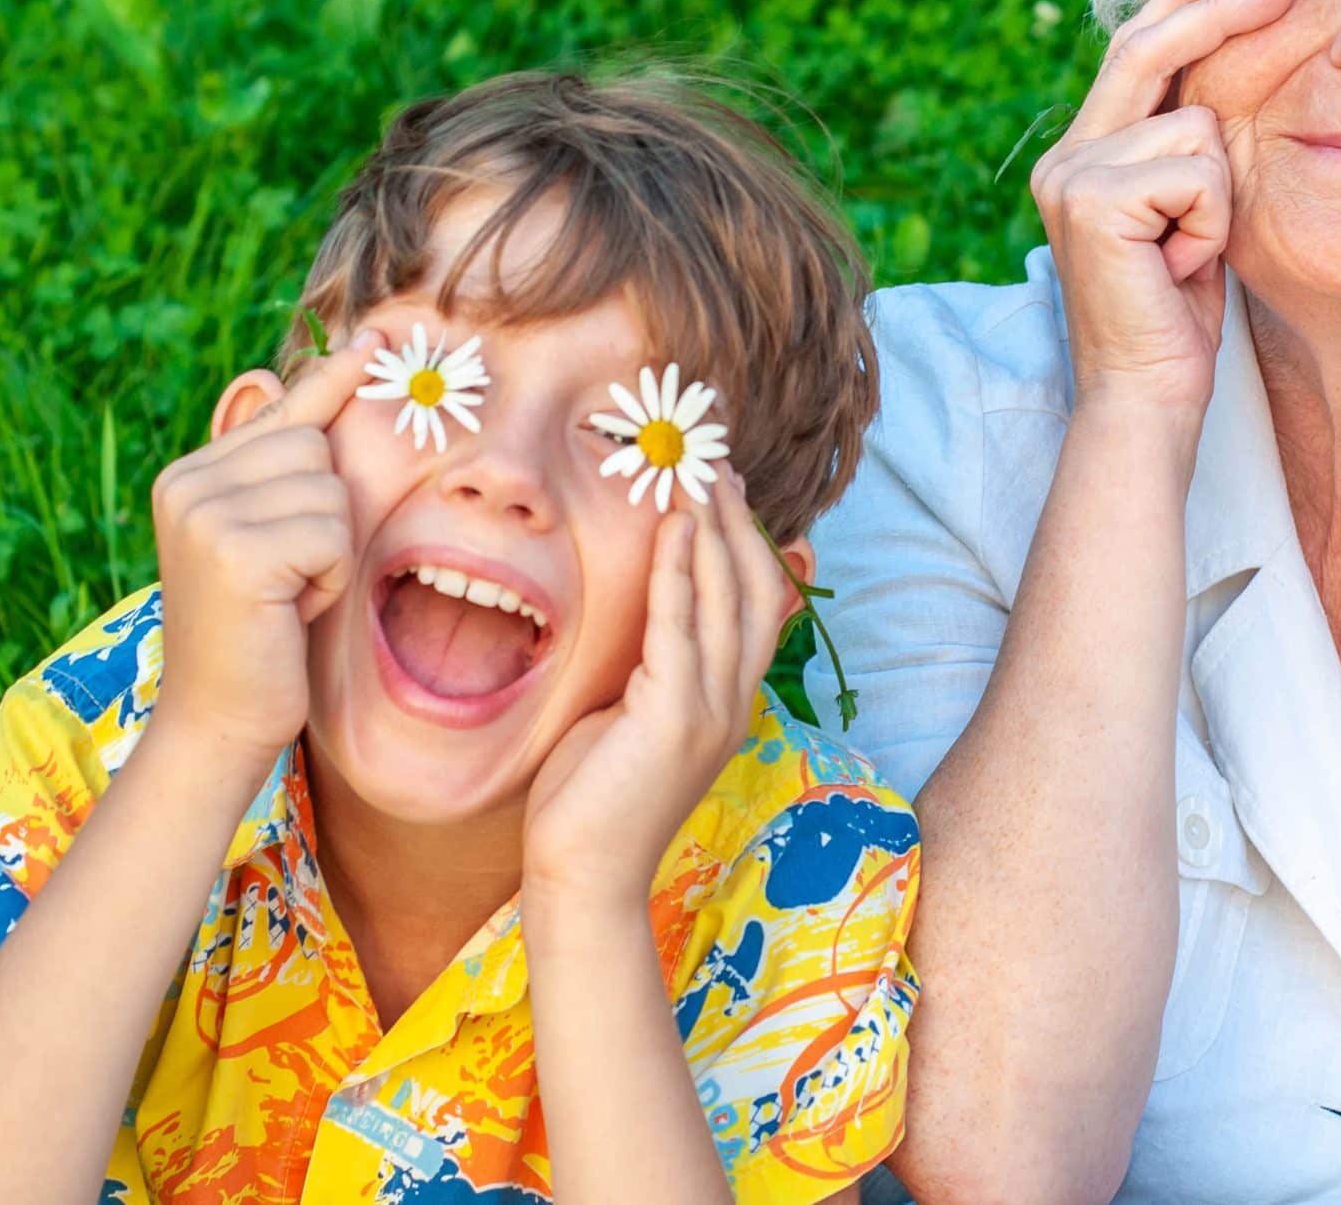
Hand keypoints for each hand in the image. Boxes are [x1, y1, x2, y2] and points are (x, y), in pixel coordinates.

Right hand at [145, 328, 376, 767]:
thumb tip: (312, 368)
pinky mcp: (236, 552)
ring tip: (287, 594)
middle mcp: (187, 484)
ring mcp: (206, 516)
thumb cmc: (258, 631)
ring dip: (329, 550)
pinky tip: (290, 611)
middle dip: (326, 512)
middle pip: (315, 446)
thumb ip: (279, 466)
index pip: (279, 411)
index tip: (375, 341)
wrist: (218, 720)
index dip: (331, 380)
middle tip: (288, 574)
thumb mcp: (265, 537)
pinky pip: (331, 534)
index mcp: (190, 475)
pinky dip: (328, 578)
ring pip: (331, 489)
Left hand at [523, 472, 791, 910]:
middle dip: (738, 519)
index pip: (758, 606)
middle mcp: (734, 703)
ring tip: (697, 474)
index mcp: (729, 705)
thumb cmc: (591, 802)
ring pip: (728, 599)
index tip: (723, 487)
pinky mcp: (674, 719)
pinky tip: (674, 526)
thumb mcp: (627, 717)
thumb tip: (639, 612)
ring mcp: (711, 712)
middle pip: (757, 590)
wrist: (582, 878)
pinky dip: (680, 570)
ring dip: (714, 529)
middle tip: (715, 461)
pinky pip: (682, 627)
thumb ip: (647, 666)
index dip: (747, 541)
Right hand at [1030, 0, 1291, 417]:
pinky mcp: (1094, 199)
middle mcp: (1067, 156)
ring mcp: (1073, 174)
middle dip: (1220, 9)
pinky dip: (1211, 221)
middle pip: (1149, 50)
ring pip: (1196, 125)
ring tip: (1191, 253)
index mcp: (1086, 154)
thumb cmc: (1179, 316)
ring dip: (1221, 195)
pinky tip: (1182, 265)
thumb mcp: (1190, 213)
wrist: (1146, 394)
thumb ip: (1187, 149)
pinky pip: (1197, 170)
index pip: (1136, 51)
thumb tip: (1226, 76)